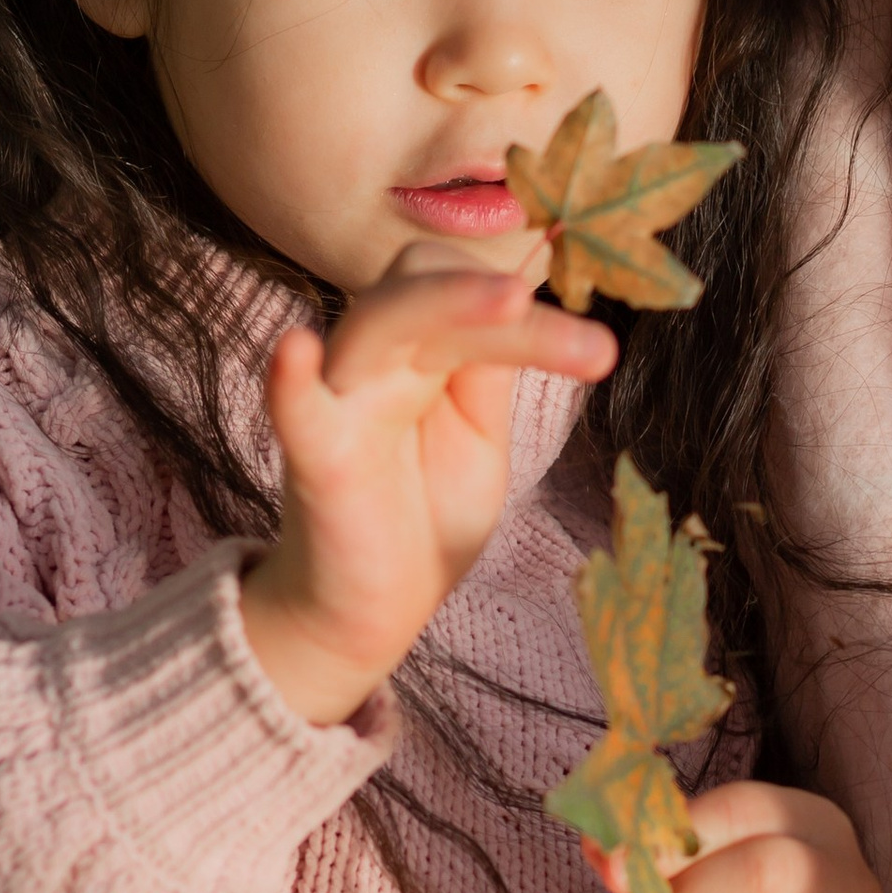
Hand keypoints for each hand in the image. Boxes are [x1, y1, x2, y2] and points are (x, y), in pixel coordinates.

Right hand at [240, 248, 615, 725]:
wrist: (371, 607)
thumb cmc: (425, 512)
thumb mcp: (480, 439)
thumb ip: (489, 376)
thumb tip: (520, 298)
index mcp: (424, 352)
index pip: (467, 290)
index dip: (527, 305)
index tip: (600, 348)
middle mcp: (380, 361)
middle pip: (420, 285)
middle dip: (491, 290)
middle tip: (579, 329)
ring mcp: (344, 404)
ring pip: (377, 324)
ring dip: (445, 303)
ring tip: (514, 299)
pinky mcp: (317, 460)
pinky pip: (297, 413)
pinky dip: (290, 382)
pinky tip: (294, 349)